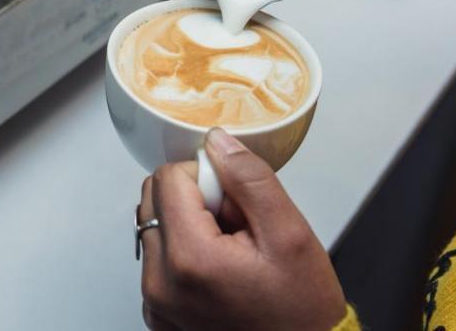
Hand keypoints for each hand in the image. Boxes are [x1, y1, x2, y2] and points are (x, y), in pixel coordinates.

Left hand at [138, 129, 344, 330]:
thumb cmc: (301, 310)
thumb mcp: (290, 233)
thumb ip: (249, 178)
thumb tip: (217, 142)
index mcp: (189, 259)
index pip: (169, 177)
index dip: (206, 179)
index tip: (236, 206)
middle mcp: (160, 283)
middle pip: (155, 199)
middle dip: (195, 201)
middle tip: (237, 229)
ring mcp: (155, 302)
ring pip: (155, 225)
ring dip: (189, 227)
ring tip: (231, 252)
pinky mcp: (158, 312)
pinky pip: (157, 259)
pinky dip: (183, 254)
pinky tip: (219, 271)